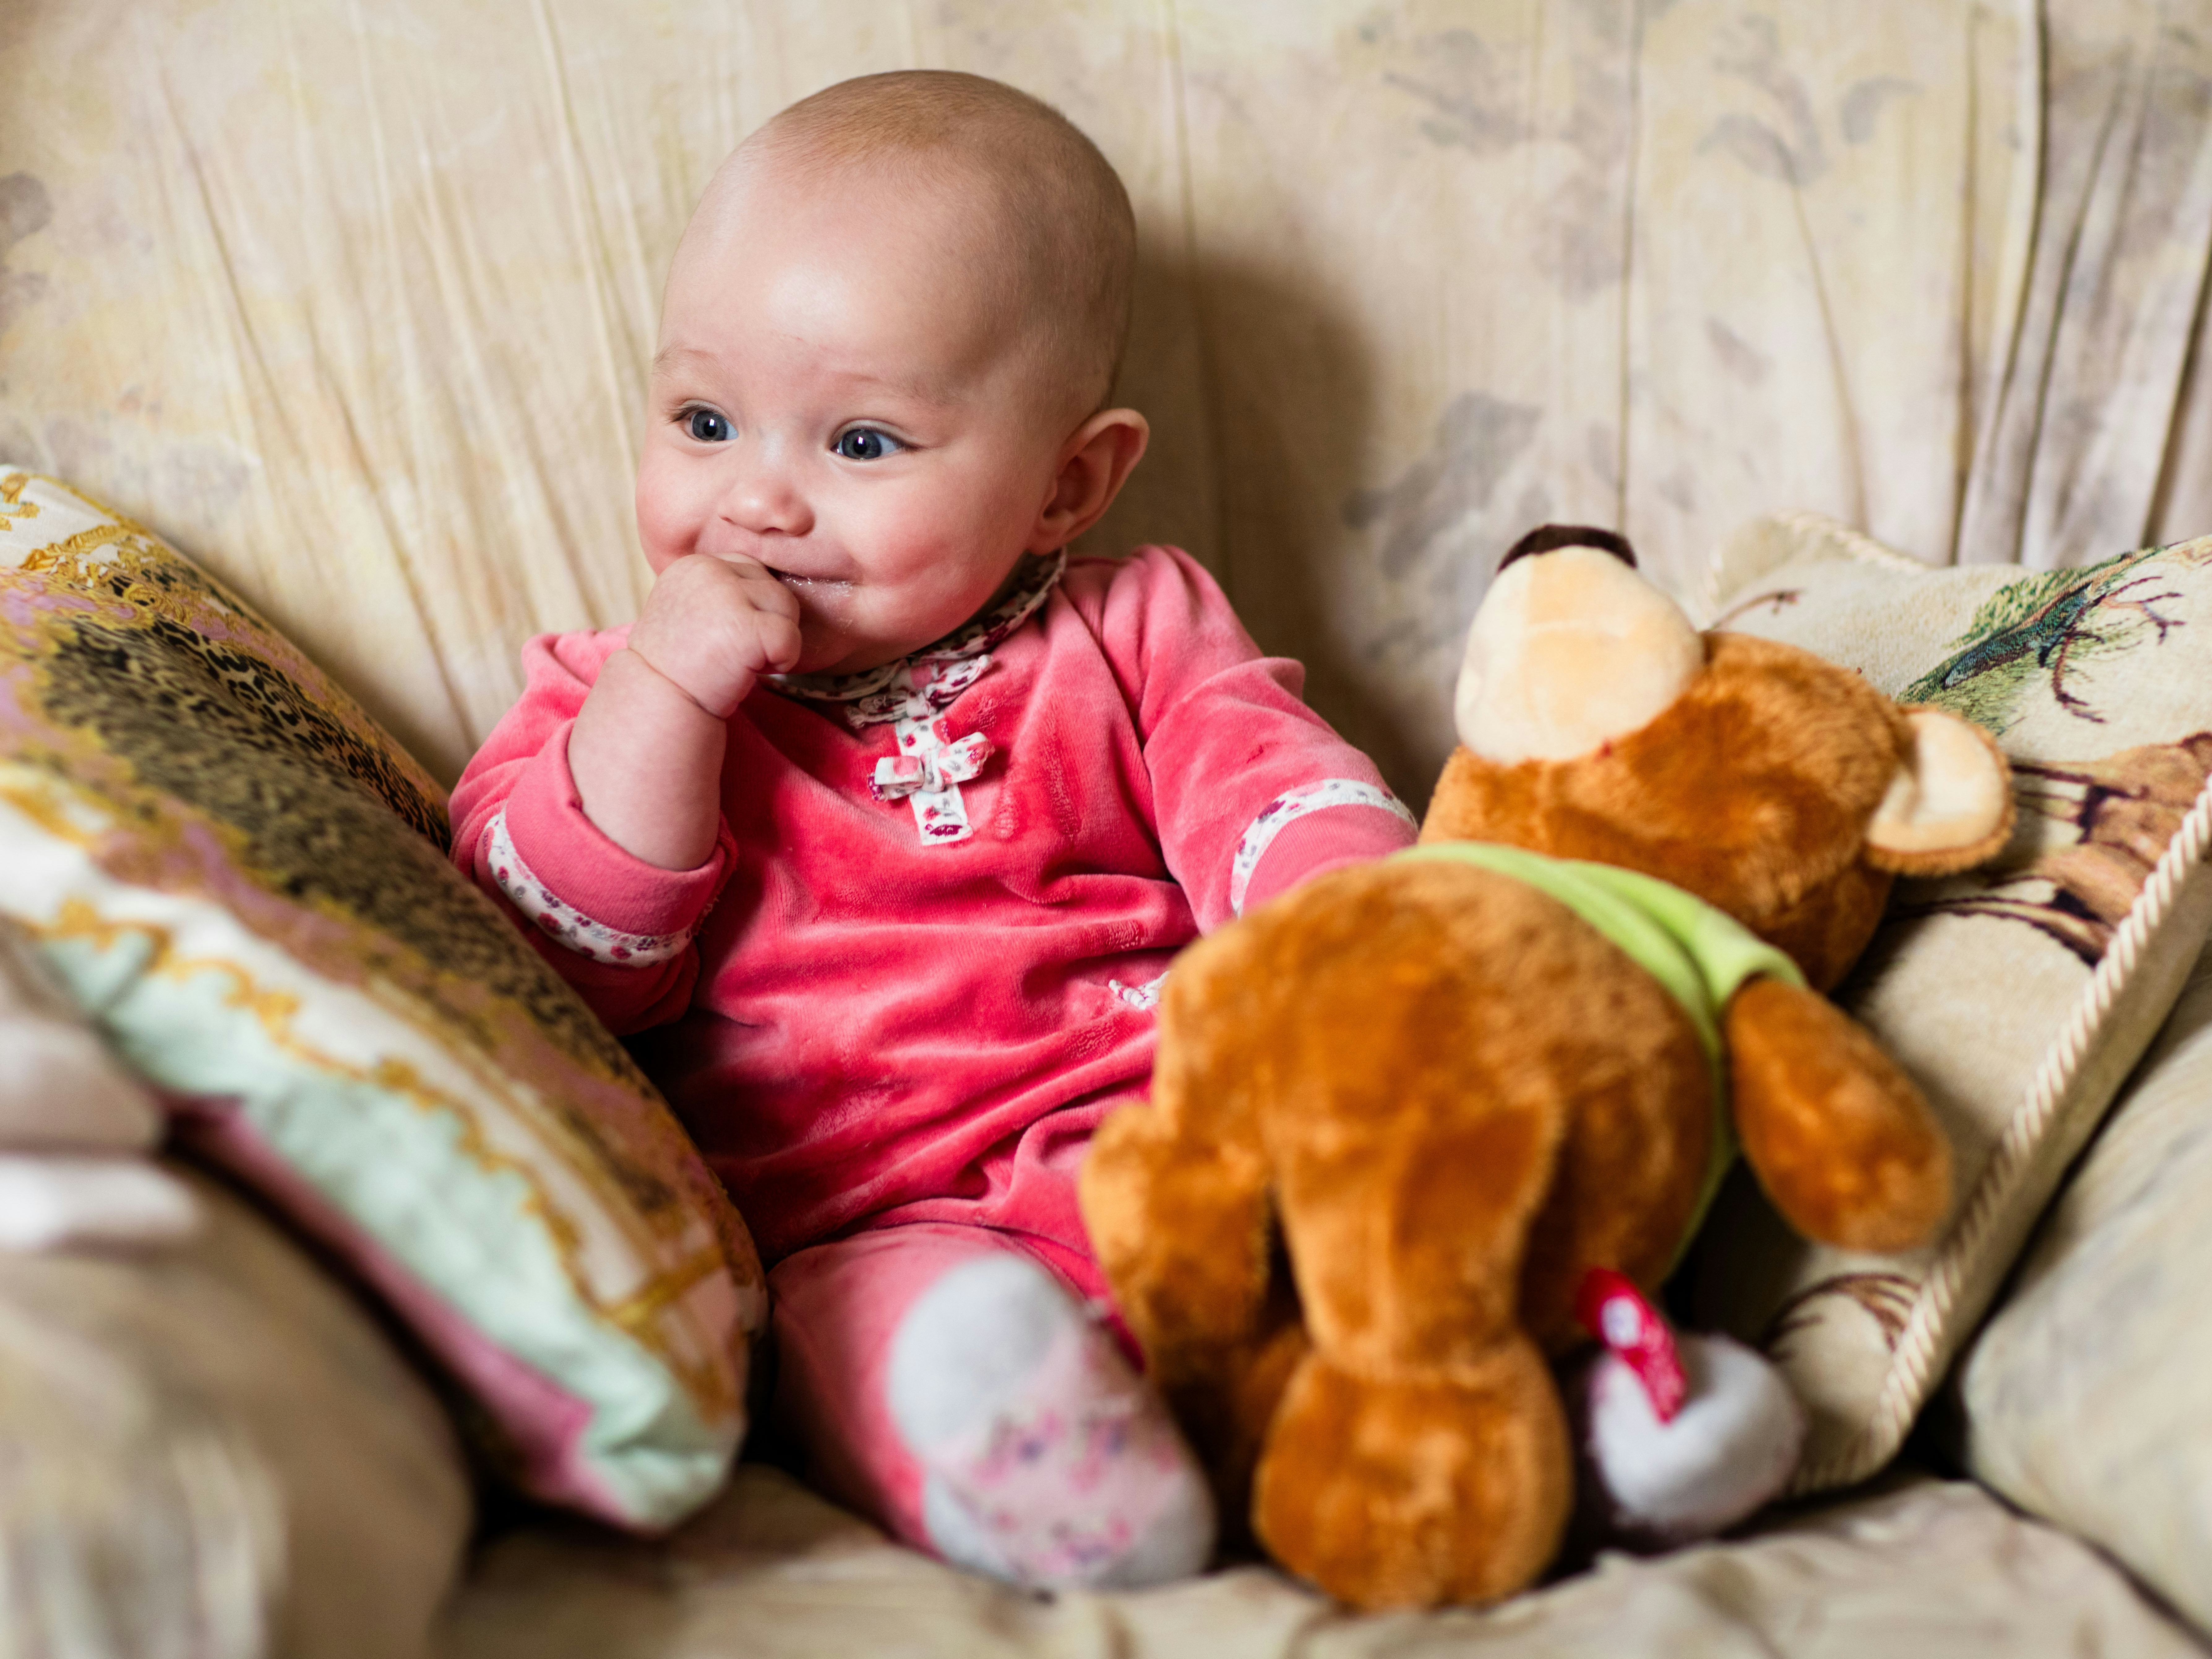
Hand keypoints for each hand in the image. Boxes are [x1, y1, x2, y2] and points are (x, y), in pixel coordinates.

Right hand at [625, 552, 801, 718]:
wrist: (659, 705)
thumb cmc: (680, 665)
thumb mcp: (689, 610)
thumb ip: (721, 590)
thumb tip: (768, 584)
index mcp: (694, 564)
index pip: (752, 571)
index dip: (752, 608)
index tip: (723, 635)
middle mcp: (708, 570)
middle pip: (774, 587)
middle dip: (766, 623)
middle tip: (732, 651)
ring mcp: (726, 595)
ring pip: (787, 608)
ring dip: (774, 641)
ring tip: (738, 659)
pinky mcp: (745, 626)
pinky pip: (791, 637)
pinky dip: (783, 661)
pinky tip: (749, 671)